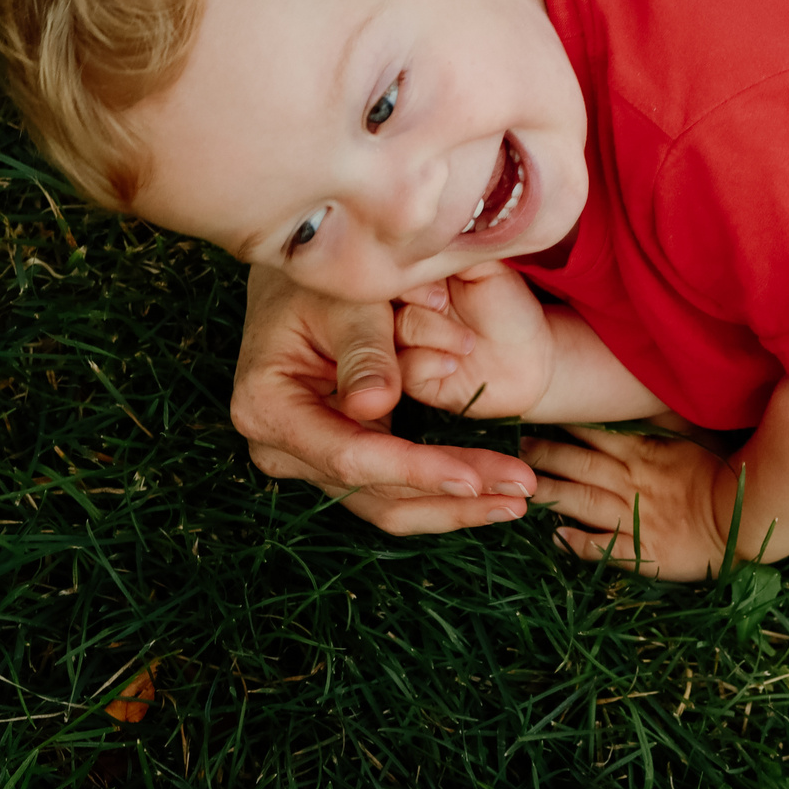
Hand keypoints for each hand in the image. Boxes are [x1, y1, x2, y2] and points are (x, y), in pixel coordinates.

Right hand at [231, 263, 535, 534]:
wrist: (299, 283)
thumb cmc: (321, 281)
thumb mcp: (343, 301)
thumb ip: (364, 349)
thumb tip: (376, 406)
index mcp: (267, 407)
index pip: (350, 455)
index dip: (415, 471)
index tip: (474, 480)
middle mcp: (279, 446)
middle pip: (374, 490)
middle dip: (451, 495)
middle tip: (520, 494)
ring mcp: (308, 458)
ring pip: (386, 505)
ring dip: (454, 507)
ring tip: (518, 502)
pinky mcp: (338, 459)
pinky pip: (391, 492)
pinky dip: (441, 495)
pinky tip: (493, 495)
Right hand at [396, 260, 554, 418]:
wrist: (533, 359)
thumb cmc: (510, 309)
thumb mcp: (488, 270)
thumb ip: (458, 250)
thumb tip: (435, 229)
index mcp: (422, 277)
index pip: (394, 270)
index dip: (409, 279)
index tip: (440, 291)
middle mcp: (408, 307)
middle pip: (384, 302)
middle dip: (419, 307)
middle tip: (445, 305)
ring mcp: (407, 342)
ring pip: (394, 333)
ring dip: (436, 335)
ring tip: (469, 342)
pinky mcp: (412, 375)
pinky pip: (403, 368)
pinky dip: (429, 363)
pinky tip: (455, 363)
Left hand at [525, 428, 735, 581]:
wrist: (744, 519)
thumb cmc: (724, 473)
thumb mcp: (697, 436)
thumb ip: (666, 418)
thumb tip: (645, 395)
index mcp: (645, 454)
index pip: (595, 436)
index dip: (565, 428)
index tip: (539, 419)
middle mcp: (632, 483)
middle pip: (580, 466)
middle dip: (546, 456)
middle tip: (519, 449)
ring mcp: (633, 519)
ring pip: (582, 503)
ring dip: (552, 494)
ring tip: (526, 488)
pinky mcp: (641, 553)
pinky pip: (602, 547)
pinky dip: (576, 542)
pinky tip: (555, 538)